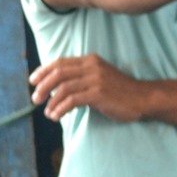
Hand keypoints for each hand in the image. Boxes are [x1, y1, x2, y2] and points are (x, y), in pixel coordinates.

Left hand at [30, 54, 148, 122]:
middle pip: (58, 73)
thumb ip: (82, 78)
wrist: (144, 98)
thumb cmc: (121, 92)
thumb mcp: (101, 78)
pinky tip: (57, 116)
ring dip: (51, 101)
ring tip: (47, 112)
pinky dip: (60, 108)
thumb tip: (57, 88)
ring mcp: (95, 79)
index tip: (33, 81)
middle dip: (43, 86)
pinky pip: (72, 100)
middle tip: (35, 99)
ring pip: (63, 87)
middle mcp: (92, 67)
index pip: (60, 62)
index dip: (43, 71)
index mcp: (91, 60)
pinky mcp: (98, 93)